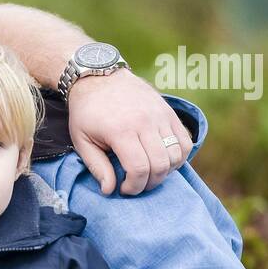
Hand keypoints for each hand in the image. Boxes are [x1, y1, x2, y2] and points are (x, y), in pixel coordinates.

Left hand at [67, 69, 192, 195]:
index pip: (139, 168)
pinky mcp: (169, 112)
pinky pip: (185, 141)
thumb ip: (97, 167)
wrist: (100, 77)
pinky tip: (163, 160)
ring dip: (166, 172)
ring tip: (149, 173)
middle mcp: (145, 122)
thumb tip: (110, 190)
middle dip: (150, 183)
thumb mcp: (82, 140)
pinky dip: (179, 157)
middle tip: (136, 184)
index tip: (124, 189)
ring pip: (176, 154)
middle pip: (161, 164)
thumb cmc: (87, 112)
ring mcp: (160, 115)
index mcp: (121, 130)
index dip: (134, 186)